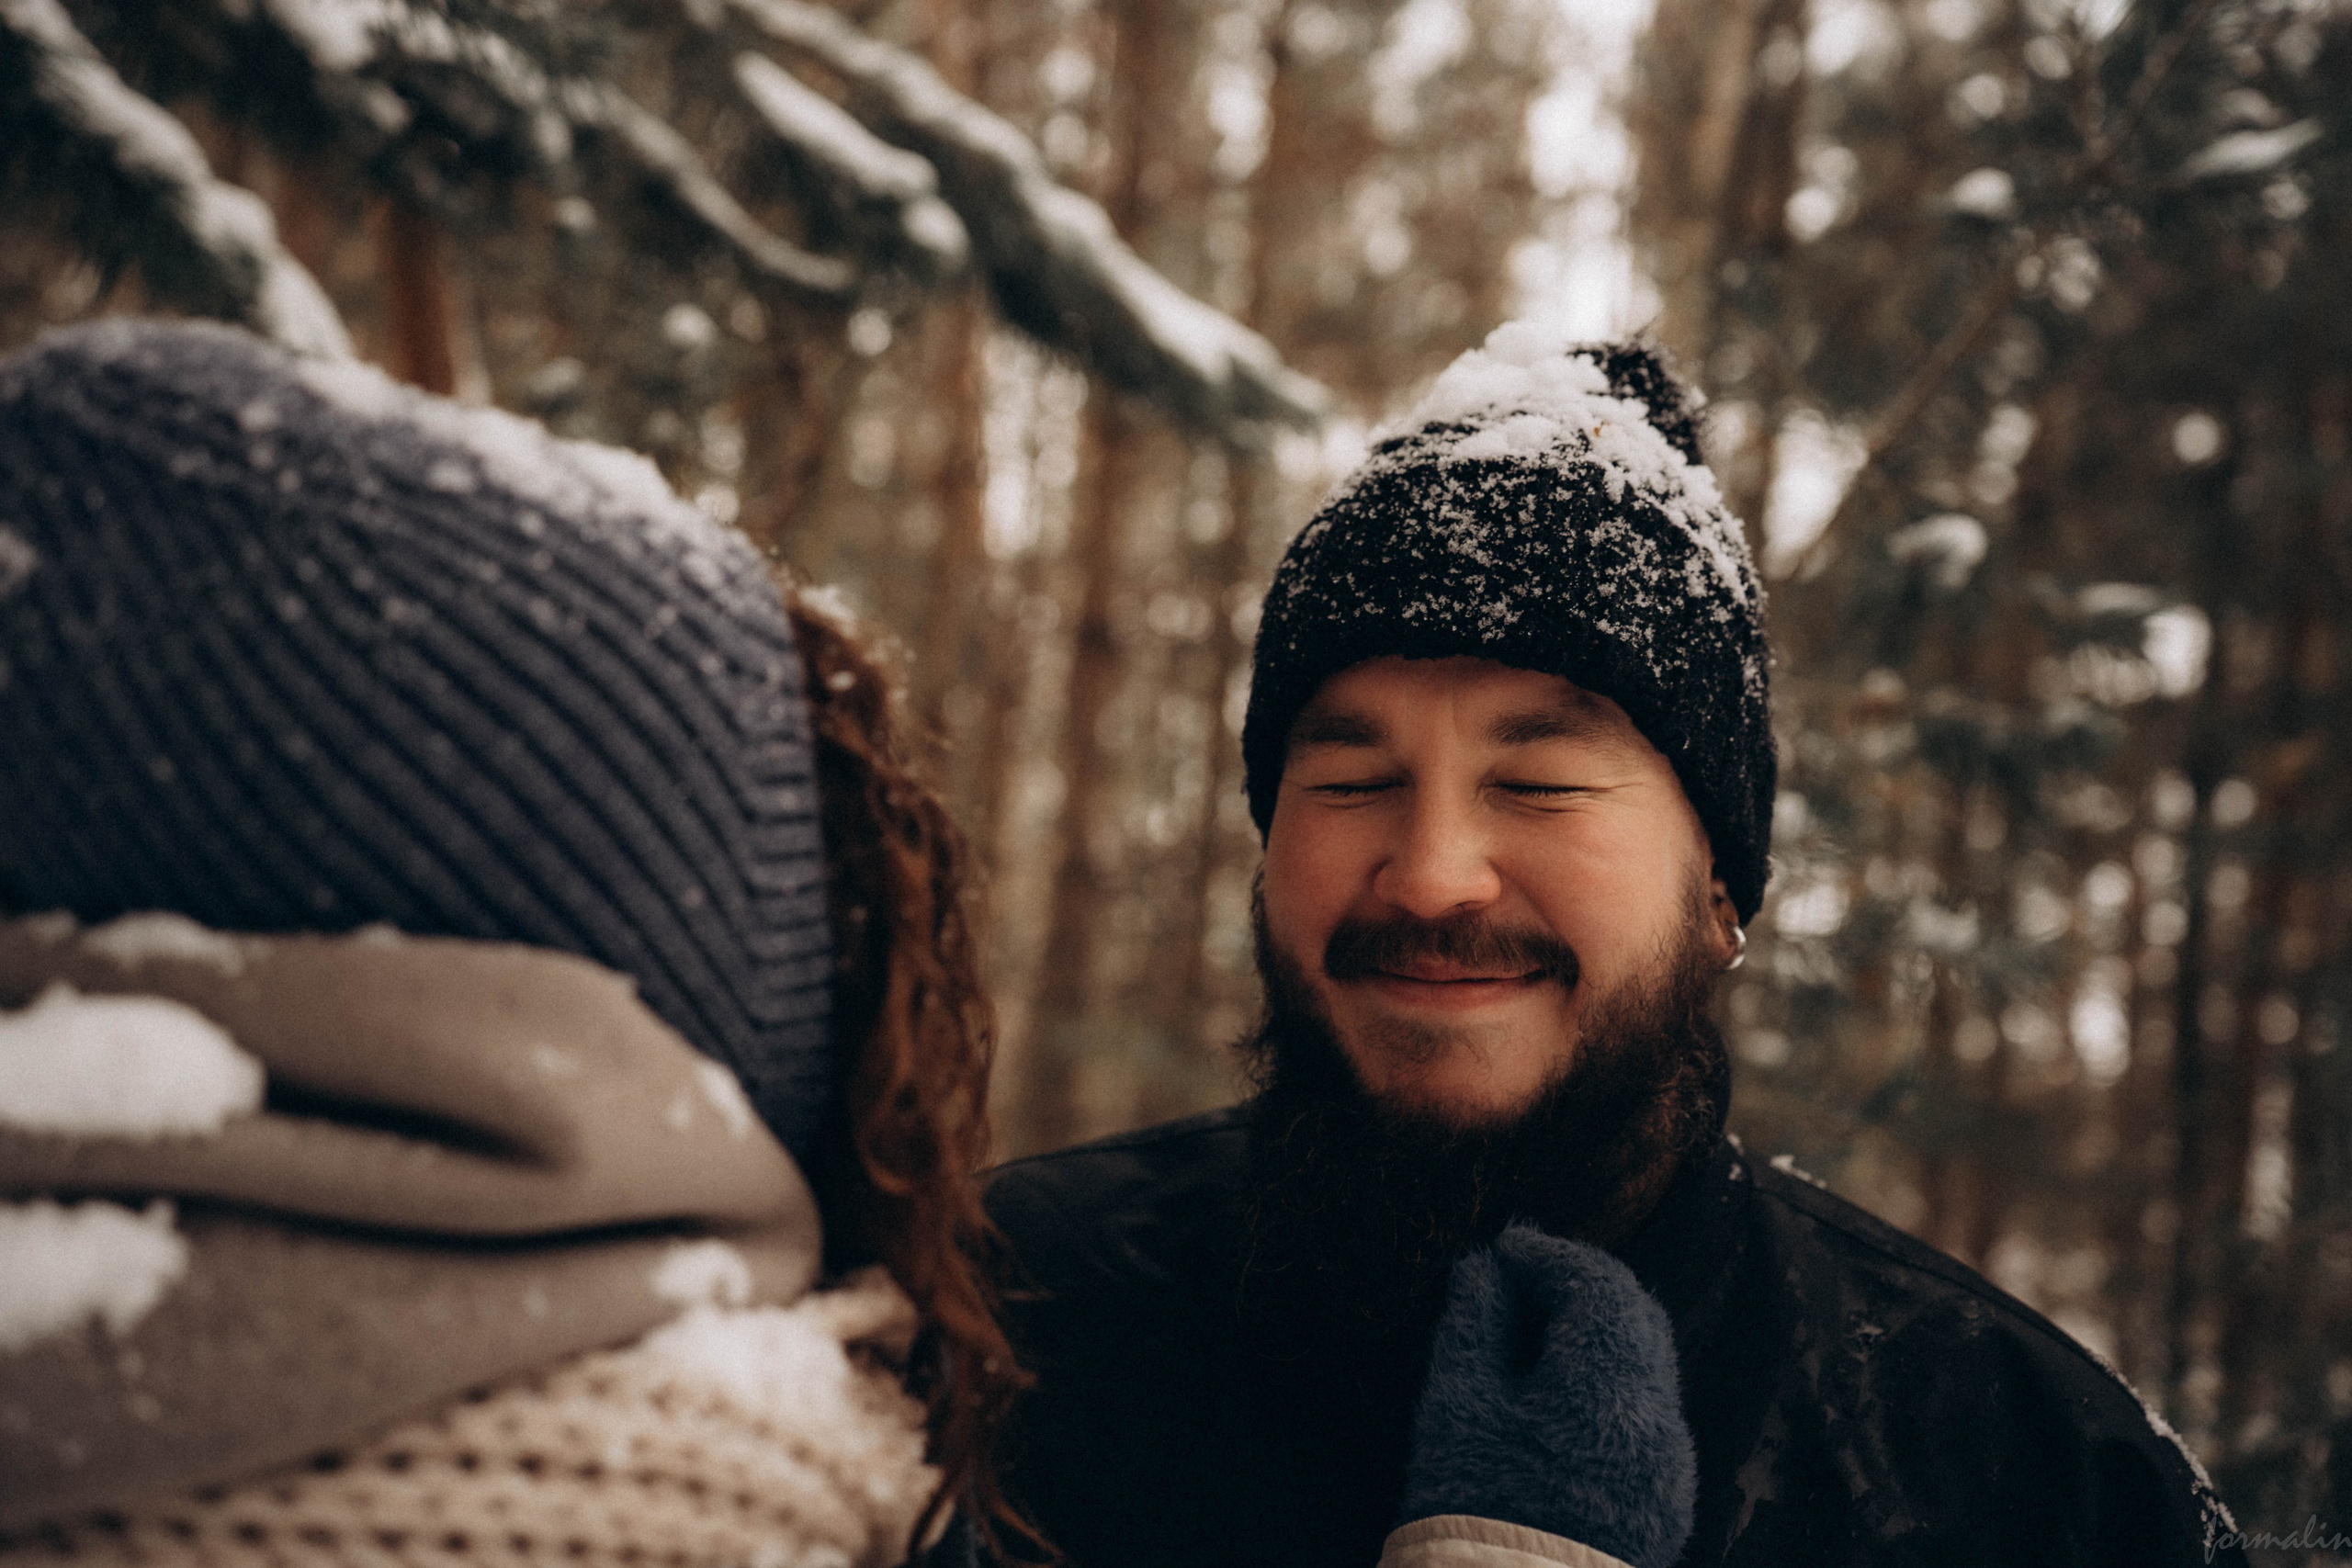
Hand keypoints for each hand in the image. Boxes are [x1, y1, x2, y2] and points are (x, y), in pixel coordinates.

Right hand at [1400, 1223, 1694, 1567]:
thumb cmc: (1475, 1506)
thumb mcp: (1456, 1407)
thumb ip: (1474, 1325)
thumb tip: (1483, 1267)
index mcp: (1609, 1387)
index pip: (1600, 1284)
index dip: (1550, 1254)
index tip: (1503, 1248)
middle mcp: (1658, 1420)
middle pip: (1636, 1318)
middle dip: (1580, 1286)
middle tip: (1519, 1281)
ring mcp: (1670, 1464)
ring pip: (1646, 1365)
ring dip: (1596, 1334)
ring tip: (1532, 1332)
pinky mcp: (1666, 1499)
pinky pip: (1647, 1414)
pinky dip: (1608, 1382)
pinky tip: (1558, 1393)